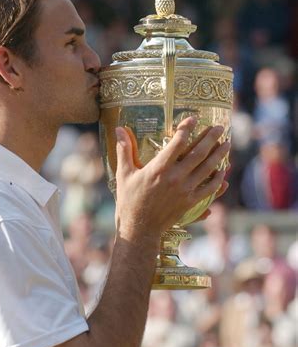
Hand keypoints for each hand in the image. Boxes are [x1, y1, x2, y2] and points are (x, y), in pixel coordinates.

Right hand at [114, 117, 229, 240]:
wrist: (139, 228)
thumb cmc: (129, 200)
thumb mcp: (123, 174)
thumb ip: (124, 150)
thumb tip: (119, 129)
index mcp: (159, 168)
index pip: (177, 143)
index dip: (187, 128)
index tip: (193, 118)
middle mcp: (175, 177)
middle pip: (199, 153)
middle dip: (211, 138)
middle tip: (220, 127)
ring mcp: (185, 190)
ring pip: (208, 169)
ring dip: (220, 155)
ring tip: (227, 144)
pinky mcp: (190, 202)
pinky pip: (209, 189)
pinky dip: (218, 179)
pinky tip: (223, 172)